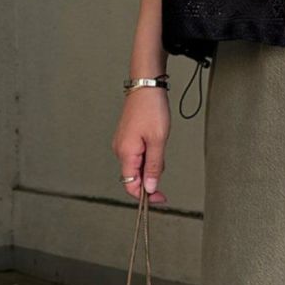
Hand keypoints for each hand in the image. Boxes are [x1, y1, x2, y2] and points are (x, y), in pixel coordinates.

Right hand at [113, 88, 170, 202]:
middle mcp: (120, 150)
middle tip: (164, 164)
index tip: (160, 198)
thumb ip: (154, 166)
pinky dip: (149, 155)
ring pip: (137, 165)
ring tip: (160, 146)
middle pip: (134, 176)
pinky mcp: (127, 138)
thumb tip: (150, 187)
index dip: (146, 195)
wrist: (146, 86)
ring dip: (151, 164)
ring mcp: (122, 143)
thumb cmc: (151, 108)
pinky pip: (138, 155)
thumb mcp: (158, 140)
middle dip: (150, 177)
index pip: (131, 185)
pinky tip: (156, 143)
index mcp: (126, 152)